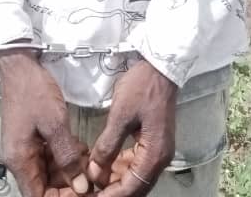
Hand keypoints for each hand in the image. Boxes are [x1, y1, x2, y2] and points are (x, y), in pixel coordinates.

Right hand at [0, 48, 89, 196]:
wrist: (20, 64)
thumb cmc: (34, 91)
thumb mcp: (54, 123)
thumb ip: (67, 157)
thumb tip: (81, 187)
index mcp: (20, 161)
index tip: (83, 192)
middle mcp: (18, 160)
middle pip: (44, 187)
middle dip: (68, 185)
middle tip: (90, 175)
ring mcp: (23, 149)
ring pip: (47, 173)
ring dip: (68, 170)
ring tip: (87, 160)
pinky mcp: (29, 138)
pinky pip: (47, 158)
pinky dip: (63, 156)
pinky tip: (78, 148)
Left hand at [86, 59, 177, 195]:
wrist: (160, 67)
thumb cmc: (142, 87)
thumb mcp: (120, 115)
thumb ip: (107, 146)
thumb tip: (94, 172)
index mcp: (154, 154)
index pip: (131, 188)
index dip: (110, 195)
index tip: (91, 196)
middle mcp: (160, 158)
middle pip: (136, 187)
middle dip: (113, 190)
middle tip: (90, 190)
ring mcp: (159, 151)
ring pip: (136, 177)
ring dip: (117, 180)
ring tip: (94, 178)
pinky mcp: (155, 142)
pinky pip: (138, 164)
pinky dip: (122, 167)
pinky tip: (107, 164)